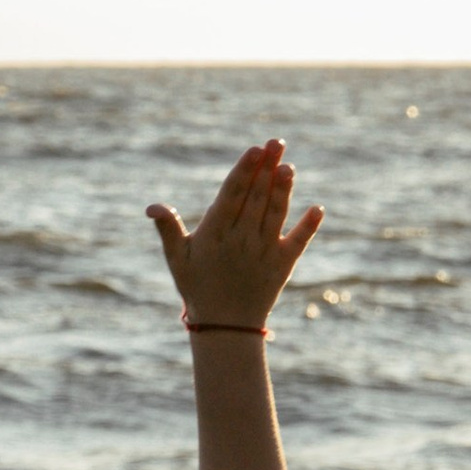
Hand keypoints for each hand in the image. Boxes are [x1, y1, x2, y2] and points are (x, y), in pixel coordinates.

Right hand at [150, 137, 323, 327]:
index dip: (245, 171)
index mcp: (216, 233)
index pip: (233, 195)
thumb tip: (152, 207)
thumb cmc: (197, 288)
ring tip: (289, 166)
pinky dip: (308, 226)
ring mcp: (264, 251)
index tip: (255, 150)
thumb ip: (169, 230)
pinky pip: (298, 242)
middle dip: (267, 168)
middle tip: (276, 143)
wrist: (225, 326)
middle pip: (257, 197)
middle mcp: (242, 239)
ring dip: (284, 189)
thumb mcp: (178, 259)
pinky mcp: (282, 265)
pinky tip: (318, 209)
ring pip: (275, 214)